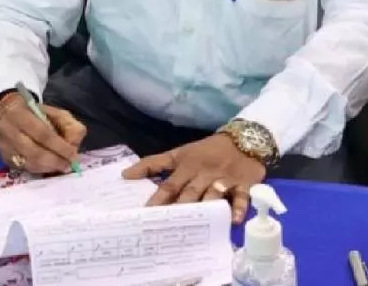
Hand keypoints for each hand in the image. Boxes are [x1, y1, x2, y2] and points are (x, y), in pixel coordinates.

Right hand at [0, 91, 85, 174]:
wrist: (5, 113)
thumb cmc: (34, 113)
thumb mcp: (54, 111)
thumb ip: (67, 124)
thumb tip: (73, 144)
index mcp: (20, 114)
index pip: (42, 133)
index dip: (59, 146)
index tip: (73, 154)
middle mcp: (8, 131)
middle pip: (34, 152)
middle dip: (55, 161)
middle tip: (68, 165)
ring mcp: (5, 147)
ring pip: (29, 163)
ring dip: (48, 168)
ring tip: (61, 167)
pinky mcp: (5, 158)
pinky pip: (25, 168)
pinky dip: (40, 170)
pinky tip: (49, 168)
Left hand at [122, 133, 266, 223]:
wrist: (242, 140)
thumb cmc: (205, 151)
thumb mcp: (178, 154)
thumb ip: (152, 164)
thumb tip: (124, 175)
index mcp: (186, 166)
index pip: (168, 185)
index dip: (157, 200)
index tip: (145, 215)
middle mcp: (203, 173)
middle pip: (190, 193)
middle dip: (180, 208)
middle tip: (169, 227)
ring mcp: (224, 179)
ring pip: (213, 194)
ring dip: (207, 207)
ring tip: (199, 224)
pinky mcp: (244, 184)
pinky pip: (242, 197)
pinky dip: (239, 208)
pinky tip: (234, 220)